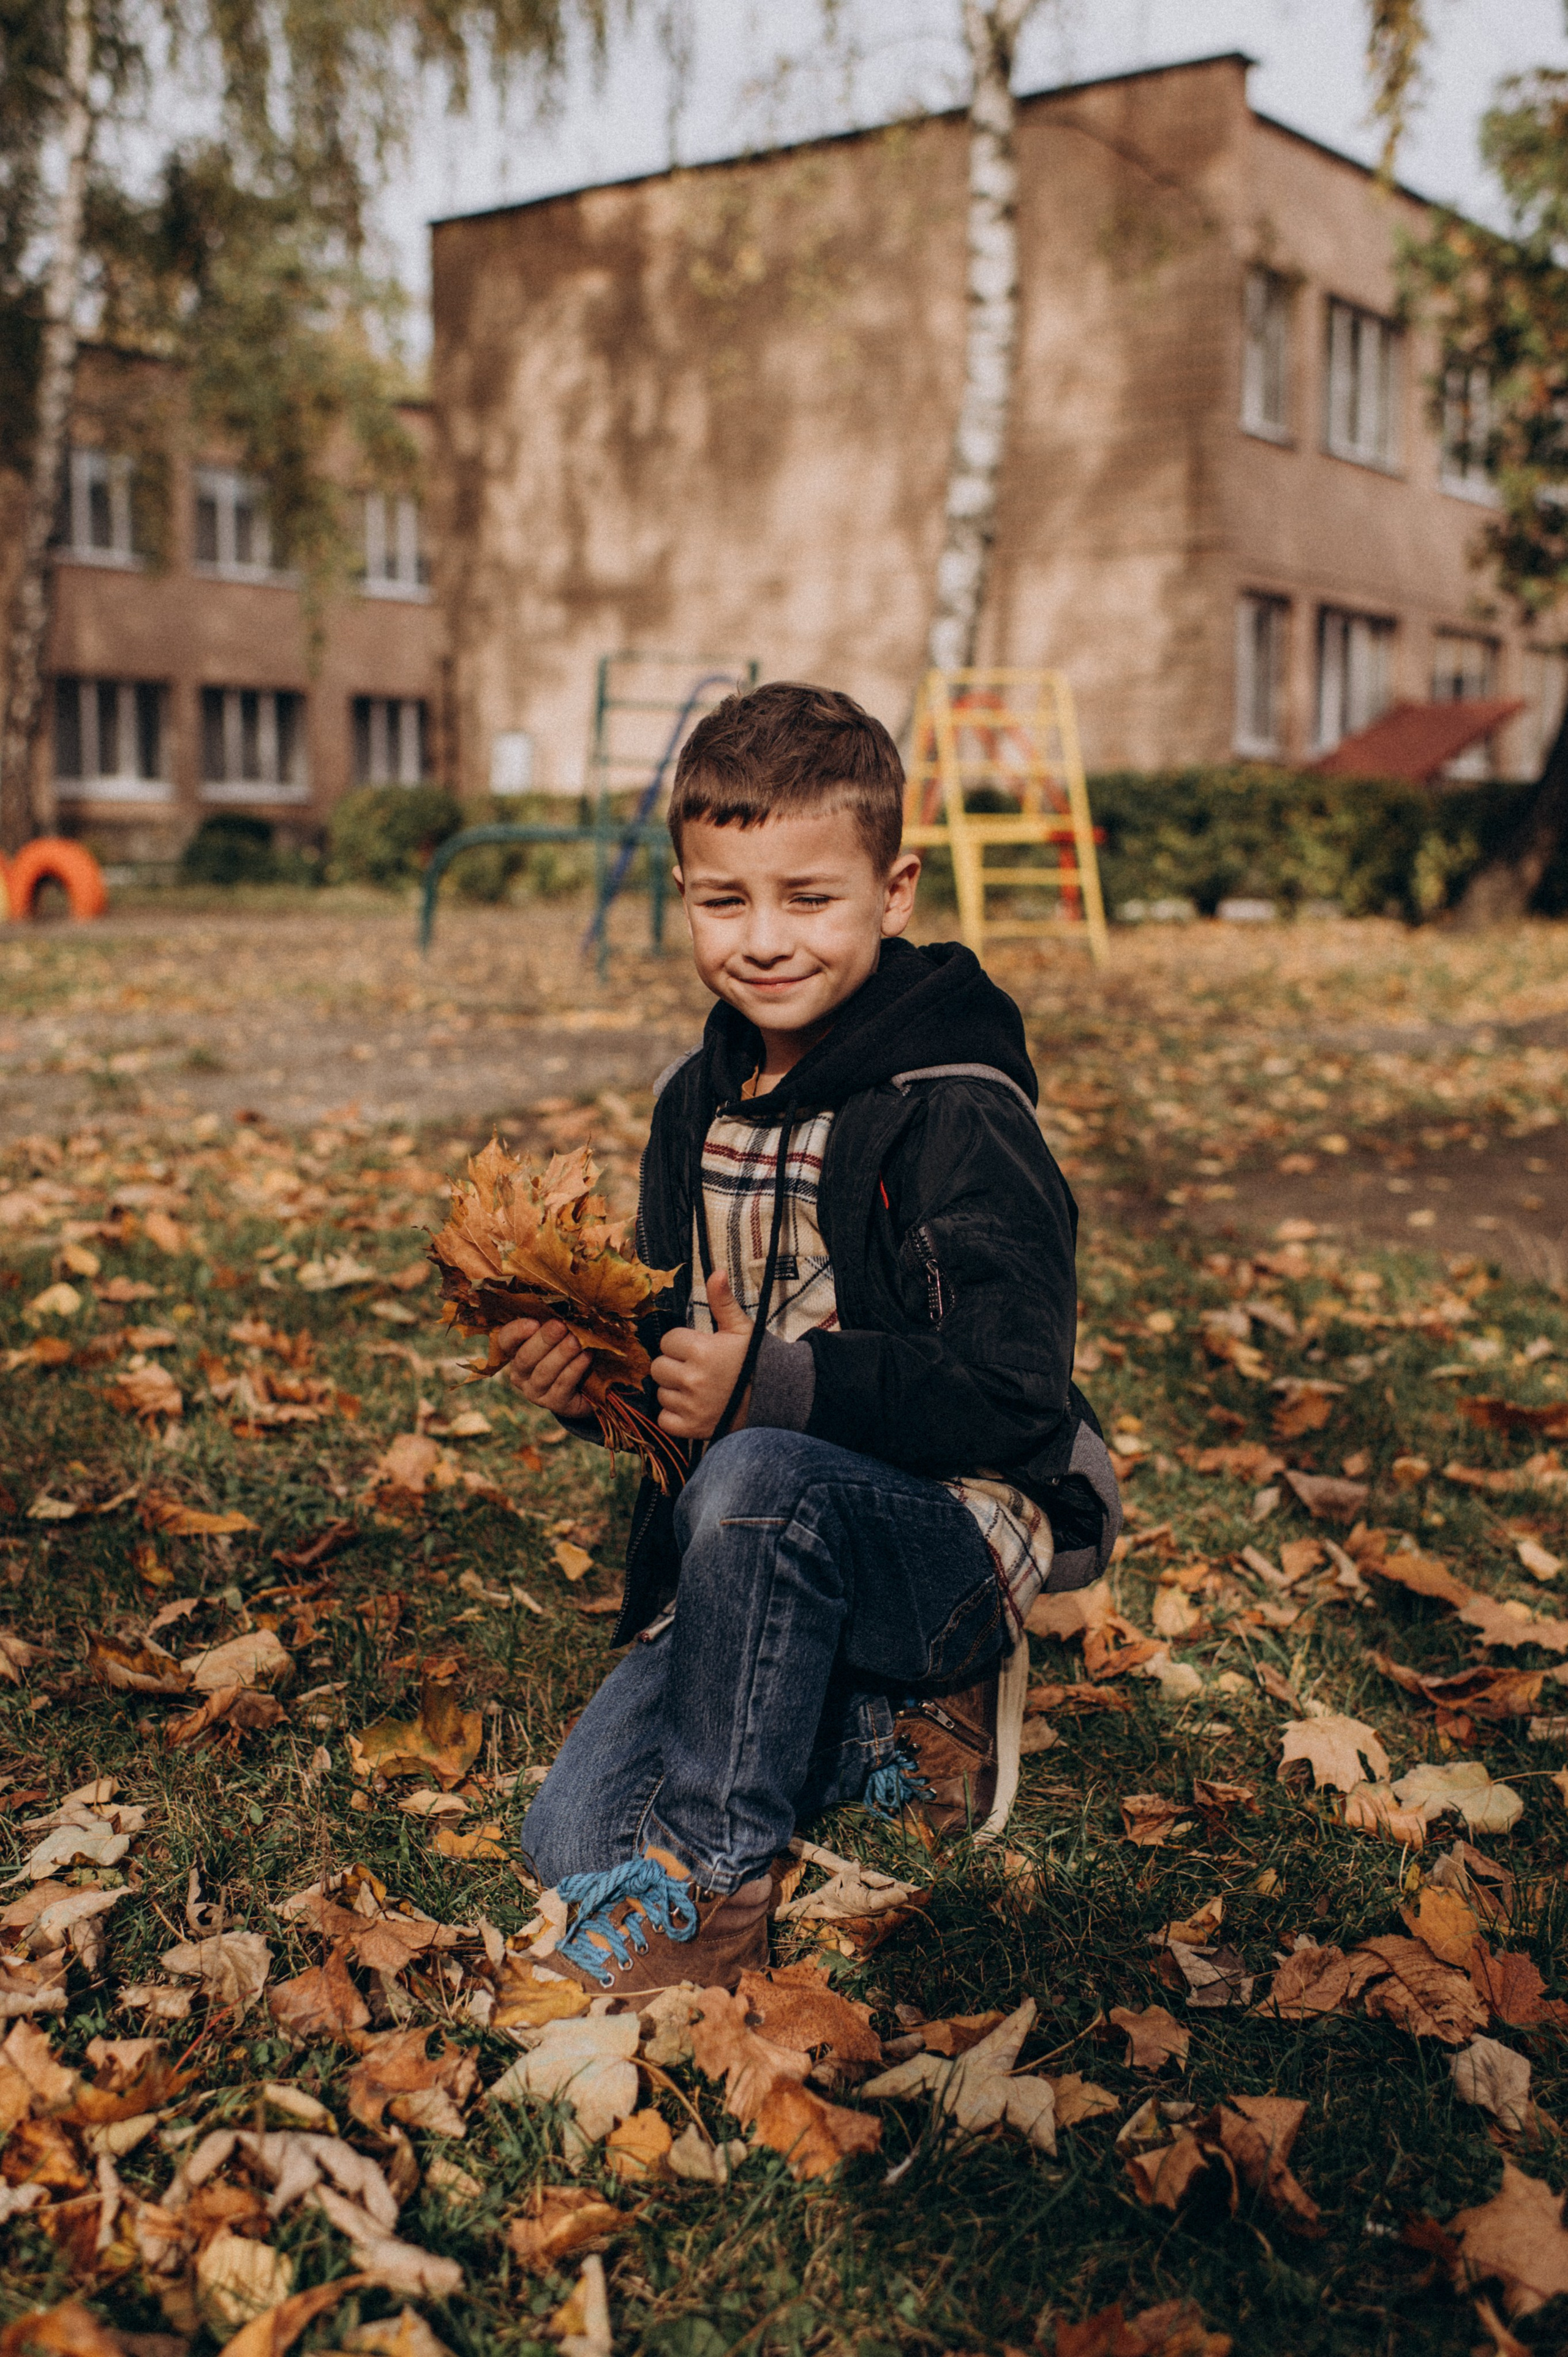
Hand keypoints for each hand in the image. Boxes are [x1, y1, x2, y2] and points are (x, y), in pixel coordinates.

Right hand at [491, 1317, 592, 1418]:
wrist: (586, 1387)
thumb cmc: (568, 1353)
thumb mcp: (558, 1337)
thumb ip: (554, 1324)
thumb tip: (563, 1307)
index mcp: (516, 1352)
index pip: (505, 1340)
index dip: (516, 1332)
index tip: (534, 1322)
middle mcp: (520, 1374)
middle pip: (525, 1357)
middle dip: (544, 1340)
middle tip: (560, 1326)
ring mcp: (535, 1391)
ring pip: (544, 1372)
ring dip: (561, 1354)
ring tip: (576, 1341)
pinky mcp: (555, 1403)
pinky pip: (563, 1384)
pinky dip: (575, 1368)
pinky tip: (586, 1356)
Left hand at [650, 1271, 752, 1438]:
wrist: (773, 1399)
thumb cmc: (754, 1360)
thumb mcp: (740, 1328)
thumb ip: (722, 1301)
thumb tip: (716, 1271)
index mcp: (702, 1351)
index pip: (668, 1341)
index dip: (681, 1343)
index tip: (697, 1349)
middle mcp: (693, 1379)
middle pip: (658, 1367)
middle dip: (674, 1365)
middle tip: (695, 1368)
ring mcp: (691, 1406)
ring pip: (661, 1392)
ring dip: (674, 1390)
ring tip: (697, 1387)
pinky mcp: (691, 1428)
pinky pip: (663, 1418)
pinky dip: (673, 1414)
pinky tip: (691, 1406)